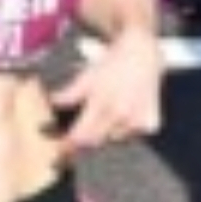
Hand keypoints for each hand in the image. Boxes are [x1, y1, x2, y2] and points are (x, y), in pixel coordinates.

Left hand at [51, 31, 161, 156]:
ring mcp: (137, 119)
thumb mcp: (87, 76)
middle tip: (84, 128)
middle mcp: (120, 113)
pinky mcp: (150, 122)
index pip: (80, 136)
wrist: (141, 50)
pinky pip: (133, 136)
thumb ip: (68, 94)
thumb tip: (50, 103)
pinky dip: (128, 130)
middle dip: (86, 138)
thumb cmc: (112, 63)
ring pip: (114, 139)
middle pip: (95, 142)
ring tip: (109, 113)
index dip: (68, 146)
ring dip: (108, 132)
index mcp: (101, 102)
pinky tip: (127, 113)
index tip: (61, 150)